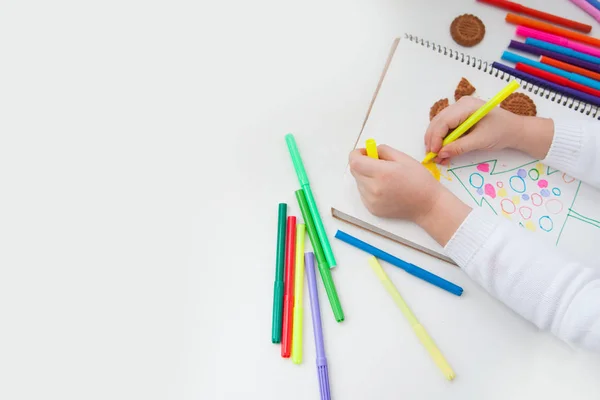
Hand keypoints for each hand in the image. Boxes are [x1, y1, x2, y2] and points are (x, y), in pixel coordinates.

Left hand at [349, 145, 442, 222]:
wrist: (427, 205)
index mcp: (382, 173)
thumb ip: (383, 150)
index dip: (356, 154)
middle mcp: (374, 188)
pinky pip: (363, 193)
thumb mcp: (404, 158)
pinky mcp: (372, 209)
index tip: (365, 152)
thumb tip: (370, 150)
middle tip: (376, 163)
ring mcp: (372, 201)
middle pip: (355, 171)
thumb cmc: (419, 180)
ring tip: (383, 178)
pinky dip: (369, 188)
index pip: (354, 161)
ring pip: (359, 182)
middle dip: (362, 163)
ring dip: (365, 176)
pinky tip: (384, 188)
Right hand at [424, 96, 539, 162]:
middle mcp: (460, 105)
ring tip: (436, 156)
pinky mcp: (459, 118)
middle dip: (433, 140)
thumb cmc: (501, 132)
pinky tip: (442, 152)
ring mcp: (459, 110)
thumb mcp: (481, 141)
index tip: (434, 152)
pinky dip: (443, 140)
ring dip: (436, 141)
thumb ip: (460, 147)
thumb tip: (441, 154)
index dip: (436, 137)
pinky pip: (446, 128)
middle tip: (431, 156)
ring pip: (439, 125)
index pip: (444, 121)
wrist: (515, 130)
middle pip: (438, 122)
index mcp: (467, 106)